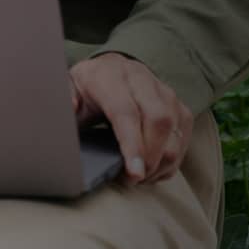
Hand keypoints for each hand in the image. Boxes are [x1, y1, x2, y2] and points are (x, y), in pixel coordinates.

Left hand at [70, 52, 190, 184]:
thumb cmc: (87, 86)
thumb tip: (71, 108)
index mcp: (111, 76)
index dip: (132, 145)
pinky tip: (152, 170)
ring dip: (161, 162)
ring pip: (175, 131)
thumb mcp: (68, 88)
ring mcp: (165, 92)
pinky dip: (171, 160)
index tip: (134, 173)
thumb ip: (65, 97)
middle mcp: (142, 80)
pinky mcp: (178, 106)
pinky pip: (183, 137)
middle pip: (159, 120)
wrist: (111, 68)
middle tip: (133, 180)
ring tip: (140, 178)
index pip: (127, 112)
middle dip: (150, 158)